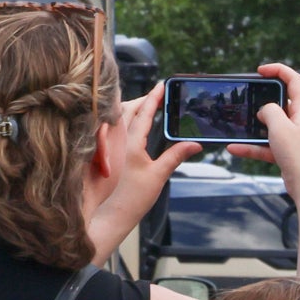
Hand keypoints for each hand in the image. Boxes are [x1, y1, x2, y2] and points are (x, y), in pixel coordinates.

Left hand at [82, 86, 196, 253]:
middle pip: (127, 110)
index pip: (144, 113)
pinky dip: (122, 121)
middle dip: (143, 100)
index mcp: (131, 143)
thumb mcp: (158, 176)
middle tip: (157, 96)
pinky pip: (112, 129)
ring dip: (131, 109)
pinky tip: (129, 125)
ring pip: (117, 118)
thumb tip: (195, 144)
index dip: (154, 97)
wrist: (108, 214)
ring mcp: (109, 146)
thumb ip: (175, 156)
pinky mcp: (104, 153)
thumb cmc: (131, 199)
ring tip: (146, 107)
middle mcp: (117, 141)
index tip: (162, 85)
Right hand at [241, 65, 299, 196]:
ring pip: (270, 125)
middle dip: (262, 100)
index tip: (260, 70)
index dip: (278, 70)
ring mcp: (294, 136)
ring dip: (254, 126)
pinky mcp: (287, 151)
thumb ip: (269, 110)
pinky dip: (252, 146)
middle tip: (247, 99)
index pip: (294, 80)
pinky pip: (266, 144)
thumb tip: (264, 109)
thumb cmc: (298, 155)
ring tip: (238, 124)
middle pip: (280, 101)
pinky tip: (234, 148)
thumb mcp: (279, 126)